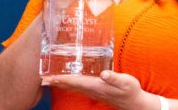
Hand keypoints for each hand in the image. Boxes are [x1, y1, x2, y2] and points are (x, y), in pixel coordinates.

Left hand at [41, 70, 156, 109]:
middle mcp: (91, 89)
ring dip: (61, 82)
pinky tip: (66, 79)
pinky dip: (69, 82)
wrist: (134, 103)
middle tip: (42, 78)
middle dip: (56, 81)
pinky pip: (78, 86)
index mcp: (96, 85)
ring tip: (49, 78)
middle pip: (70, 85)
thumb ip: (114, 78)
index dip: (62, 79)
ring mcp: (93, 90)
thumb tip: (104, 74)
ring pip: (72, 86)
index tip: (49, 77)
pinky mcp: (95, 90)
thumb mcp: (125, 82)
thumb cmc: (130, 91)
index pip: (74, 82)